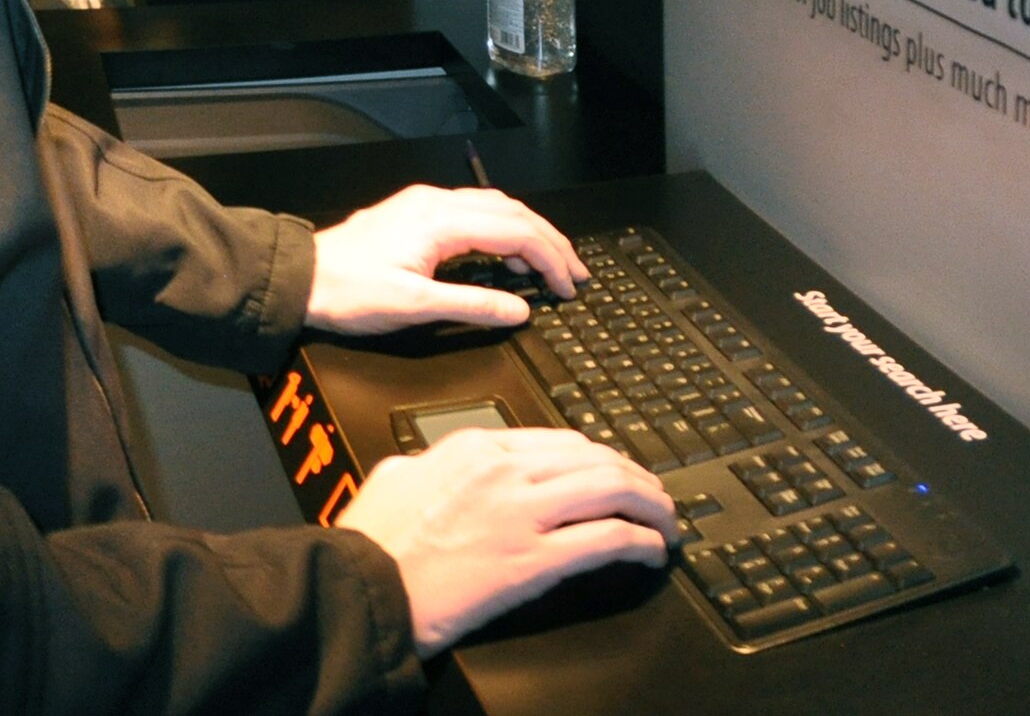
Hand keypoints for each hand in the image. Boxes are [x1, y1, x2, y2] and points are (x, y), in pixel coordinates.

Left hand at [305, 184, 587, 333]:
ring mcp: (427, 204)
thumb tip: (520, 310)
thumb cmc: (350, 293)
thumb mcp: (414, 307)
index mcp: (441, 221)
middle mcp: (438, 203)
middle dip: (549, 242)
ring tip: (550, 263)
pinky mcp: (418, 212)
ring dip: (529, 232)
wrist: (303, 278)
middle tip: (575, 273)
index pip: (515, 232)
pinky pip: (475, 210)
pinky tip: (508, 252)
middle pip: (512, 212)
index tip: (569, 286)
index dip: (549, 258)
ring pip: (496, 206)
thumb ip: (472, 305)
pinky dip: (503, 228)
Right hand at [337, 426, 676, 655]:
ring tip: (666, 522)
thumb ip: (434, 462)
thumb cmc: (373, 539)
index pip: (561, 441)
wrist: (364, 587)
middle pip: (596, 459)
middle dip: (637, 478)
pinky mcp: (531, 561)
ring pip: (610, 490)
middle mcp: (505, 468)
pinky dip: (639, 542)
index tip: (616, 474)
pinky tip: (651, 551)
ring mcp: (521, 512)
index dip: (600, 459)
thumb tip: (449, 466)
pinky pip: (604, 539)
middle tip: (657, 497)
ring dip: (650, 505)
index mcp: (476, 446)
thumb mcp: (400, 474)